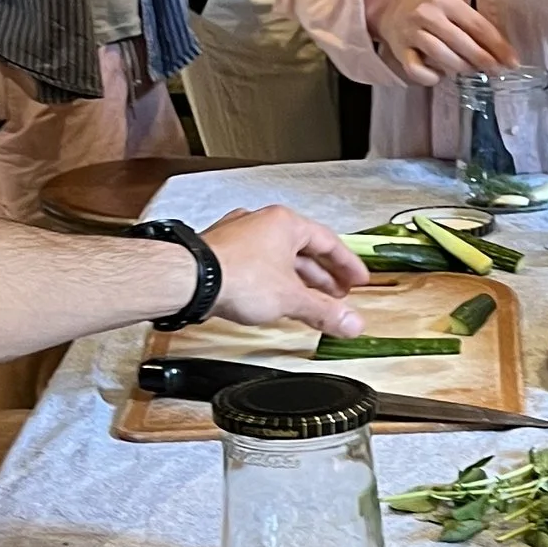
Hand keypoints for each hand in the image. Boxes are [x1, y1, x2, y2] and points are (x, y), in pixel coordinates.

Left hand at [202, 206, 365, 338]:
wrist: (190, 280)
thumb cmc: (237, 276)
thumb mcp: (292, 299)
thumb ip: (325, 311)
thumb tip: (351, 322)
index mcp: (285, 223)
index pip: (328, 242)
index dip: (347, 265)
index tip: (357, 279)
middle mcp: (262, 223)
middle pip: (303, 250)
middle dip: (323, 277)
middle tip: (337, 295)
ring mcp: (239, 236)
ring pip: (278, 258)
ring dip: (297, 280)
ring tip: (308, 301)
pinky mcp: (221, 253)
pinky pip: (257, 265)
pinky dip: (272, 281)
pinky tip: (273, 298)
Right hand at [366, 0, 517, 87]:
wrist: (390, 8)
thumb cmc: (431, 12)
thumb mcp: (453, 9)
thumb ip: (474, 27)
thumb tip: (503, 54)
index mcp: (447, 1)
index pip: (478, 25)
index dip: (498, 46)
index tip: (512, 62)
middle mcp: (428, 15)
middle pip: (462, 42)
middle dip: (483, 60)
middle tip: (496, 71)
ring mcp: (412, 33)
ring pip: (442, 56)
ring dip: (461, 67)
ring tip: (470, 70)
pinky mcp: (400, 50)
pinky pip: (417, 70)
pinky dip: (431, 77)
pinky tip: (439, 75)